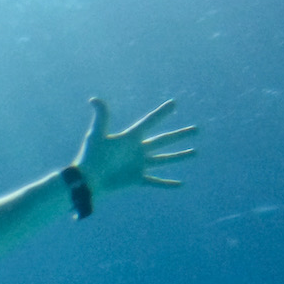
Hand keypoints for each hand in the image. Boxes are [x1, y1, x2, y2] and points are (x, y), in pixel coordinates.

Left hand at [74, 98, 197, 195]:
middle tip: (196, 130)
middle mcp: (138, 150)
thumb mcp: (97, 134)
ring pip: (165, 159)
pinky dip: (167, 184)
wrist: (87, 180)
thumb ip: (101, 116)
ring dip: (180, 156)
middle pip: (164, 140)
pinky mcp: (137, 179)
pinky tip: (180, 184)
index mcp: (130, 138)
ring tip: (195, 152)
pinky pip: (156, 182)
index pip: (149, 122)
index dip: (161, 113)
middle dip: (180, 135)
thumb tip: (93, 99)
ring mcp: (139, 165)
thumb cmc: (91, 156)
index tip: (173, 104)